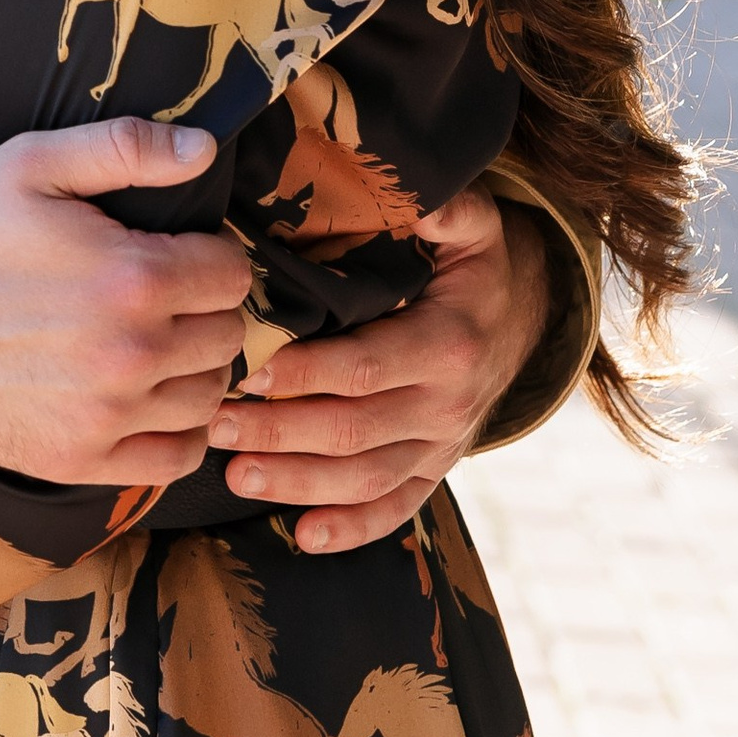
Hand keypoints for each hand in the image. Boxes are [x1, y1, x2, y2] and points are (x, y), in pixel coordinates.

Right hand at [0, 116, 247, 486]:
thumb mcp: (32, 161)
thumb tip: (203, 149)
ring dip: (194, 368)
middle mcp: (130, 355)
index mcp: (131, 278)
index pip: (231, 274)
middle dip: (204, 309)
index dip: (210, 255)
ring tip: (154, 343)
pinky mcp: (76, 461)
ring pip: (207, 397)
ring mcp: (105, 418)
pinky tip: (147, 399)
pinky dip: (176, 431)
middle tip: (163, 294)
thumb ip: (125, 147)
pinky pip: (173, 459)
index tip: (179, 251)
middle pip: (227, 336)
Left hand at [206, 188, 550, 554]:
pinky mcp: (434, 469)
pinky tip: (304, 536)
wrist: (522, 320)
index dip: (307, 375)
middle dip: (280, 433)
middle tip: (215, 425)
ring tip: (235, 477)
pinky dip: (352, 528)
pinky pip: (396, 508)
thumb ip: (448, 209)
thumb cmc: (473, 264)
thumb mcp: (473, 225)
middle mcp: (447, 404)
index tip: (250, 372)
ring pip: (366, 479)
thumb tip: (420, 200)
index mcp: (448, 343)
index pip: (366, 368)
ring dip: (298, 483)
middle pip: (354, 432)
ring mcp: (441, 445)